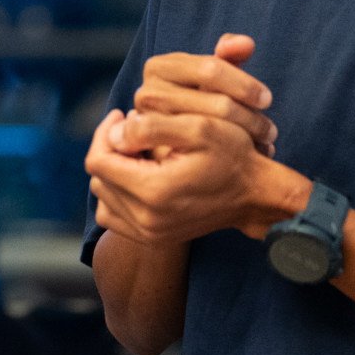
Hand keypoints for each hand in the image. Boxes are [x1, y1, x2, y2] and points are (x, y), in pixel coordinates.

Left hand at [89, 36, 303, 243]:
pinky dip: (118, 194)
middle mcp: (146, 219)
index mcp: (152, 191)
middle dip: (110, 150)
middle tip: (133, 131)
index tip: (121, 115)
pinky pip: (114, 216)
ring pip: (103, 198)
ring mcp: (149, 233)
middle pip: (98, 178)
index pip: (98, 160)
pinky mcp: (153, 239)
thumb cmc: (232, 156)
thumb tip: (115, 134)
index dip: (104, 132)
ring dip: (112, 172)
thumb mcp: (198, 127)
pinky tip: (139, 175)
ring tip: (137, 153)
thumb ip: (150, 127)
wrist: (256, 196)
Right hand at [126, 34, 276, 157]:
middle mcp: (147, 93)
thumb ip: (228, 56)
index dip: (245, 84)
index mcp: (159, 66)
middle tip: (270, 131)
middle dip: (250, 117)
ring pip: (214, 129)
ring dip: (245, 137)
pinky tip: (246, 157)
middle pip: (217, 102)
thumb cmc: (198, 103)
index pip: (211, 69)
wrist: (173, 145)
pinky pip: (204, 152)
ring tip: (265, 144)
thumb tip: (246, 43)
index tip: (267, 100)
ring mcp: (150, 124)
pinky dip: (232, 154)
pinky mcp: (158, 153)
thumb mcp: (211, 78)